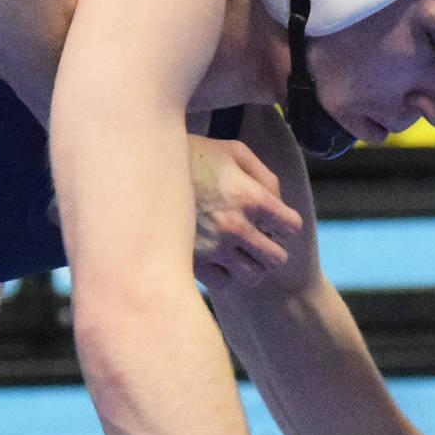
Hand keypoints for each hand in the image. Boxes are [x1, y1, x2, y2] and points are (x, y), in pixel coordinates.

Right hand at [189, 135, 301, 288]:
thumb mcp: (233, 151)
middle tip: (257, 236)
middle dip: (272, 246)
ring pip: (253, 276)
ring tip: (239, 249)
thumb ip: (264, 176)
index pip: (291, 227)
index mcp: (249, 197)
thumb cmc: (192, 155)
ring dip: (251, 264)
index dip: (285, 221)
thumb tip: (278, 203)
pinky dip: (226, 273)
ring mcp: (213, 248)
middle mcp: (235, 227)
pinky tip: (217, 256)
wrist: (142, 169)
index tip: (270, 216)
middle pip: (277, 258)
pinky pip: (224, 283)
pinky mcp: (193, 262)